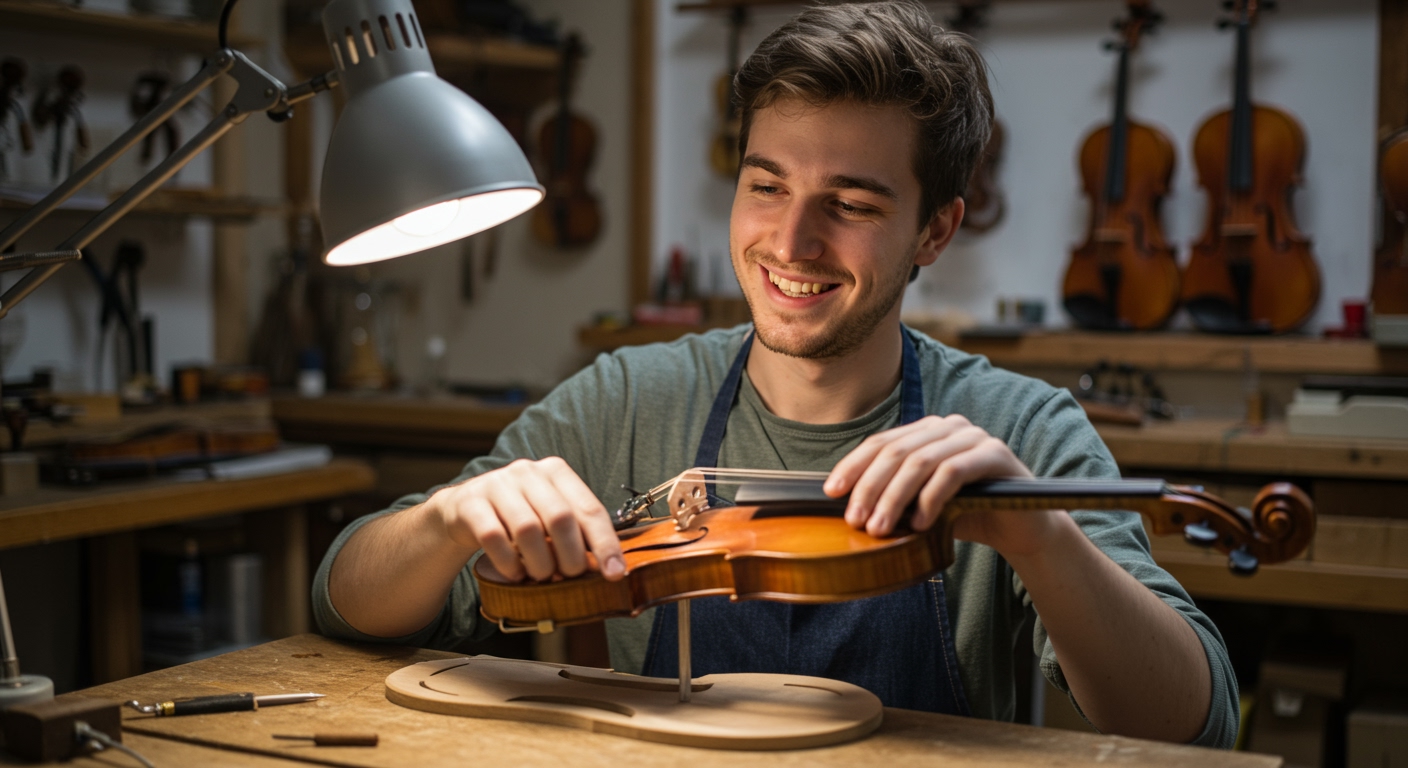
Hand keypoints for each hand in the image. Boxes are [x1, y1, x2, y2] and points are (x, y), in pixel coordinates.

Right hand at [428, 457, 624, 583]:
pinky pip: (494, 538)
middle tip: (570, 577)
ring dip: (540, 562)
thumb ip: (576, 532)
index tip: (614, 573)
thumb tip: (609, 568)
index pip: (590, 509)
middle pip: (560, 518)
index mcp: (556, 472)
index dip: (605, 544)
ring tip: (541, 576)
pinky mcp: (471, 504)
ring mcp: (497, 485)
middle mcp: (528, 472)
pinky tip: (516, 573)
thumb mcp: (549, 516)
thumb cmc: (519, 516)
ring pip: (528, 529)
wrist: (464, 509)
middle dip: (571, 556)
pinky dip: (510, 563)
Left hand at [824, 415, 1061, 557]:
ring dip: (895, 498)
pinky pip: (952, 472)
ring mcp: (973, 437)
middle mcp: (948, 427)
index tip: (832, 493)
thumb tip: (849, 509)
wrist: (1022, 528)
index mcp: (926, 432)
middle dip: (870, 487)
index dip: (853, 466)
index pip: (881, 442)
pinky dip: (931, 499)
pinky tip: (920, 524)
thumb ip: (894, 499)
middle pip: (896, 451)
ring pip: (921, 461)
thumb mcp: (922, 506)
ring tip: (881, 528)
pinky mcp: (995, 454)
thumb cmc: (967, 515)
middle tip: (855, 520)